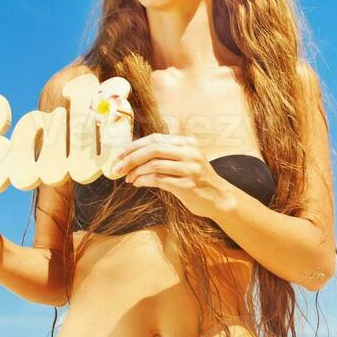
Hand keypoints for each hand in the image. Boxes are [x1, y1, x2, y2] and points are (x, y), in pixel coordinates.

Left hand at [112, 134, 229, 219]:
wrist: (219, 198)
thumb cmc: (197, 180)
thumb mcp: (187, 159)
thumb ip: (169, 153)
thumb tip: (137, 153)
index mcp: (187, 143)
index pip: (155, 138)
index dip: (134, 146)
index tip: (119, 155)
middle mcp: (189, 153)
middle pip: (153, 149)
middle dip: (131, 158)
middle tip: (117, 168)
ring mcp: (189, 169)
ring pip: (154, 164)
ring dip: (136, 172)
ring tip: (128, 178)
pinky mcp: (187, 185)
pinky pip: (159, 179)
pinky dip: (144, 181)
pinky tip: (137, 183)